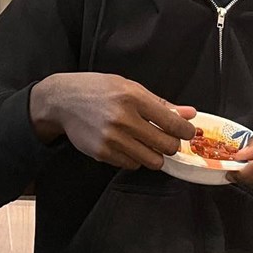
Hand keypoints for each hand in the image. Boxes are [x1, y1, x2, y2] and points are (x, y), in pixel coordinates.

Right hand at [30, 73, 196, 170]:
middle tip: (165, 138)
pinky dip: (134, 158)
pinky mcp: (102, 153)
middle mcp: (122, 118)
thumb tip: (190, 114)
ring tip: (146, 142)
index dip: (186, 131)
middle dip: (171, 144)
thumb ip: (160, 103)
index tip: (186, 132)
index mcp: (132, 97)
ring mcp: (111, 138)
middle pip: (166, 146)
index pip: (172, 123)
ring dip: (154, 154)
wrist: (62, 100)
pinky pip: (132, 165)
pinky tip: (126, 144)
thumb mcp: (128, 86)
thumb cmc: (96, 89)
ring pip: (152, 161)